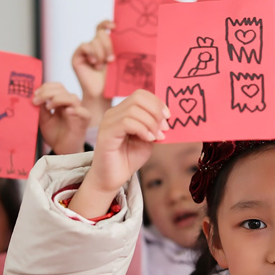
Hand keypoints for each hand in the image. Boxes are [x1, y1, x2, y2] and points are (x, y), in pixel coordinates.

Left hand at [34, 82, 90, 154]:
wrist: (61, 151)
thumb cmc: (55, 135)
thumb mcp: (44, 119)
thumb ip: (42, 108)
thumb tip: (37, 96)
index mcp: (61, 102)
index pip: (57, 87)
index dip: (46, 87)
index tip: (35, 95)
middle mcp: (70, 105)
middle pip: (62, 89)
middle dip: (47, 92)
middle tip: (36, 101)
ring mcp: (78, 112)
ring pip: (72, 97)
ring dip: (58, 99)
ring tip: (48, 107)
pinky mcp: (83, 123)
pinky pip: (84, 112)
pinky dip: (76, 110)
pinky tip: (66, 111)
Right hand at [68, 91, 168, 219]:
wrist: (112, 179)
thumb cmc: (128, 159)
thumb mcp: (147, 140)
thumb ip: (154, 127)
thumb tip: (166, 118)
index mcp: (123, 111)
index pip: (141, 95)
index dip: (157, 103)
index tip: (168, 117)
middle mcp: (114, 113)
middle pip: (138, 98)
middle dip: (156, 111)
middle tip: (164, 128)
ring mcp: (108, 122)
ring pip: (133, 110)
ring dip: (151, 122)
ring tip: (156, 137)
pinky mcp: (106, 133)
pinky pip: (126, 122)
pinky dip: (142, 129)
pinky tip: (148, 139)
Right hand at [72, 19, 114, 123]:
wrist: (101, 96)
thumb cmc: (111, 81)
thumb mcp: (118, 62)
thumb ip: (119, 49)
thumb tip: (129, 35)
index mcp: (104, 45)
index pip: (103, 27)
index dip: (107, 23)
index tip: (115, 26)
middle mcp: (93, 45)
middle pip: (100, 34)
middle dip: (108, 45)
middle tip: (111, 60)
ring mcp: (84, 51)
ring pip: (94, 41)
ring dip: (101, 54)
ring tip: (101, 67)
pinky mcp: (77, 56)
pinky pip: (84, 46)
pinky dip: (91, 53)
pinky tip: (94, 63)